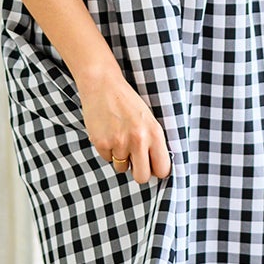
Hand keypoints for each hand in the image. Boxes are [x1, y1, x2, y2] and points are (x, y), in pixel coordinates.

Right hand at [76, 66, 171, 184]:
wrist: (103, 85)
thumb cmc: (128, 103)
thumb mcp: (149, 119)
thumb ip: (154, 142)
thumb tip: (155, 168)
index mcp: (155, 133)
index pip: (162, 169)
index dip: (157, 170)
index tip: (152, 166)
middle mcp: (139, 140)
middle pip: (142, 177)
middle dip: (138, 172)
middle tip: (135, 162)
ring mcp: (119, 143)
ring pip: (122, 168)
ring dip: (121, 158)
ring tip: (119, 138)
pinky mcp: (101, 144)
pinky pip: (107, 158)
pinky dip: (107, 150)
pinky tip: (108, 133)